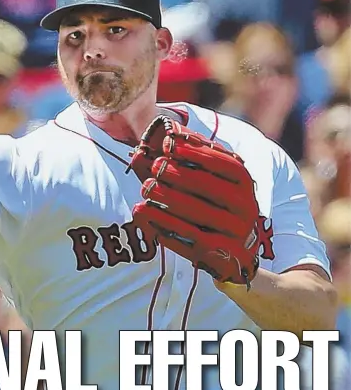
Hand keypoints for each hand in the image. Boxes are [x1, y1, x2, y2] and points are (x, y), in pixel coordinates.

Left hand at [129, 116, 260, 288]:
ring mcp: (234, 232)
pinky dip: (164, 224)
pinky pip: (187, 236)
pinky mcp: (219, 253)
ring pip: (197, 212)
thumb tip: (165, 132)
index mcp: (244, 184)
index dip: (197, 153)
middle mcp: (245, 207)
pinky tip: (143, 213)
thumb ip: (186, 159)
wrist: (233, 257)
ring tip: (145, 188)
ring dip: (168, 198)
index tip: (168, 143)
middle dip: (178, 174)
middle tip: (154, 167)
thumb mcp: (205, 182)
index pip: (225, 164)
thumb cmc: (213, 208)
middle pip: (209, 187)